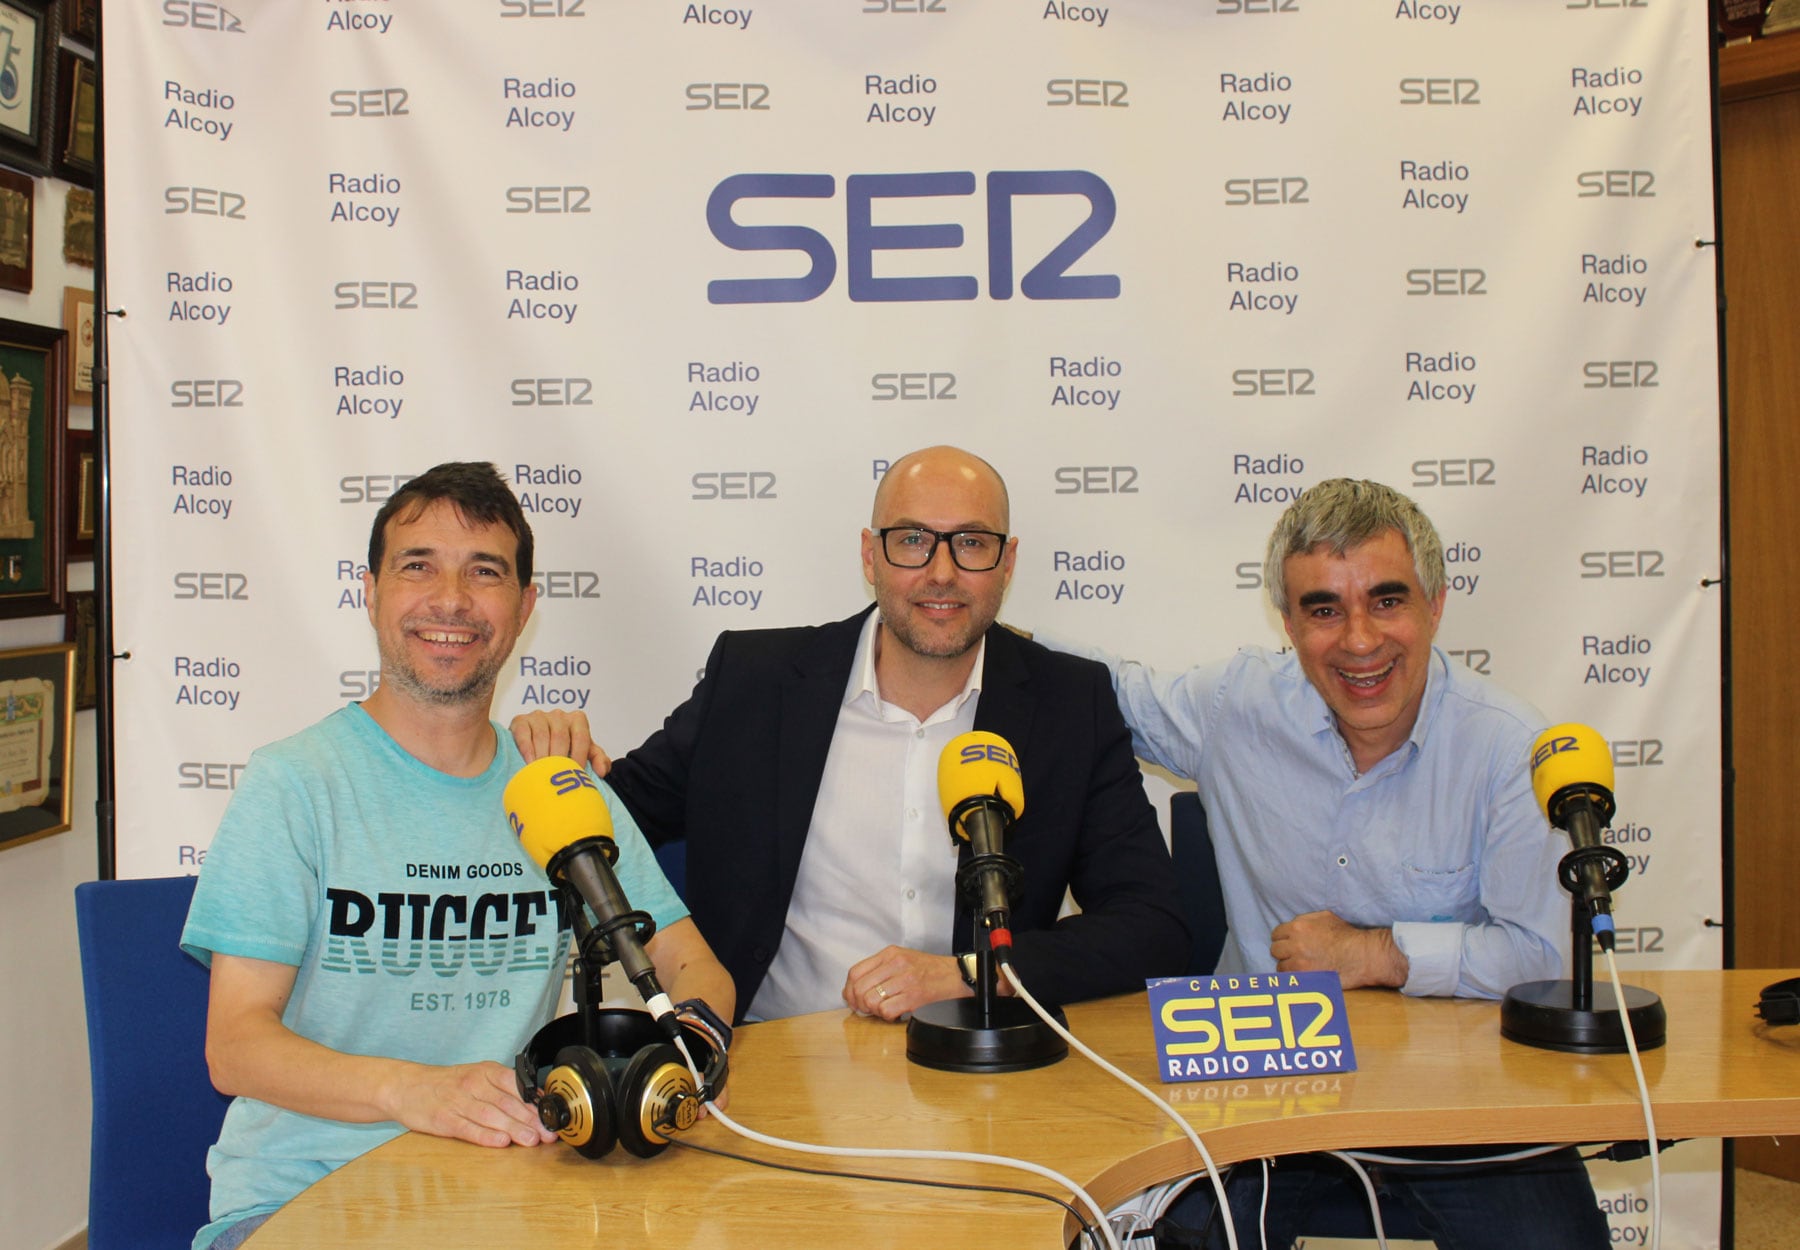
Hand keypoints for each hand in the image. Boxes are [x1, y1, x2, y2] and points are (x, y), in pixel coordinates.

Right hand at [387, 1059, 556, 1147]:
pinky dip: (486, 1136)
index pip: (517, 1086)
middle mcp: (474, 1084)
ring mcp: (458, 1102)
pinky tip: (501, 1142)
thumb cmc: (448, 1083)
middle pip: (507, 1103)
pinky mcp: (444, 1120)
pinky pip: (468, 1129)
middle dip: (531, 1120)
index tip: (552, 1117)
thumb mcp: (478, 1076)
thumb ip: (505, 1088)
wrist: (406, 1085)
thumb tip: (537, 1101)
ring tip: (532, 1140)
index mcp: (486, 1071)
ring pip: (491, 1116)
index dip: (536, 1103)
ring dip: (514, 1129)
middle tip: (548, 1134)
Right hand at [510, 710, 610, 774]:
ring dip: (542, 757)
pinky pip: (524, 734)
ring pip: (542, 736)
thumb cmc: (563, 748)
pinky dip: (527, 750)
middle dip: (558, 759)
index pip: (581, 737)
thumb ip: (597, 759)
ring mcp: (539, 716)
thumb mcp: (582, 752)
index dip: (579, 757)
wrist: (534, 742)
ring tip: (542, 773)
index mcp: (577, 720)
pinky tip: (529, 763)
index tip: (574, 772)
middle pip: (561, 737)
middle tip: (556, 776)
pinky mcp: (520, 720)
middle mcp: (559, 715)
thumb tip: (602, 771)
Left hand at [842, 946, 967, 1020]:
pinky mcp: (914, 996)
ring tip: (883, 1010)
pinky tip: (894, 1013)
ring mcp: (905, 980)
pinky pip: (887, 1010)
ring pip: (871, 1001)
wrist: (956, 974)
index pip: (855, 972)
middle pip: (859, 988)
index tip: (852, 999)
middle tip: (867, 1009)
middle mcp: (895, 964)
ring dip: (874, 1011)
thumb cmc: (928, 968)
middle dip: (859, 1004)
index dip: (849, 990)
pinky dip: (887, 1016)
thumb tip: (855, 989)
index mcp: (889, 954)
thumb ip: (879, 969)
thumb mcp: (901, 958)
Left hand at [1270, 910, 1407, 988]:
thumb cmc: (1347, 935)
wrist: (1362, 955)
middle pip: (1275, 950)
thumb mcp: (1325, 917)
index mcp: (1298, 927)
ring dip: (1288, 967)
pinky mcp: (1306, 978)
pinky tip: (1303, 975)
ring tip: (1300, 967)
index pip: (1276, 934)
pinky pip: (1290, 979)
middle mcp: (1295, 944)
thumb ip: (1305, 920)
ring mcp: (1300, 963)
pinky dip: (1295, 978)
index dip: (1283, 938)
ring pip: (1281, 967)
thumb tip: (1294, 925)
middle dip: (1284, 952)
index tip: (1288, 943)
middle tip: (1293, 955)